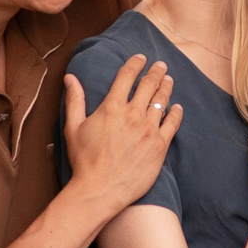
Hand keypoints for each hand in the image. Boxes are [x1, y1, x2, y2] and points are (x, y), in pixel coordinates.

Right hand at [63, 55, 182, 210]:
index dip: (135, 64)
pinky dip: (176, 112)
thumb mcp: (73, 128)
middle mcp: (133, 114)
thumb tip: (70, 77)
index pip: (127, 76)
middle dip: (156, 71)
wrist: (100, 190)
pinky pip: (173, 124)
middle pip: (149, 85)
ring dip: (166, 87)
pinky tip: (177, 107)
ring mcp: (149, 130)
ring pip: (162, 101)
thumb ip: (74, 100)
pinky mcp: (160, 146)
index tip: (141, 58)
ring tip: (169, 80)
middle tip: (161, 65)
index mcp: (112, 107)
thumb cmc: (84, 161)